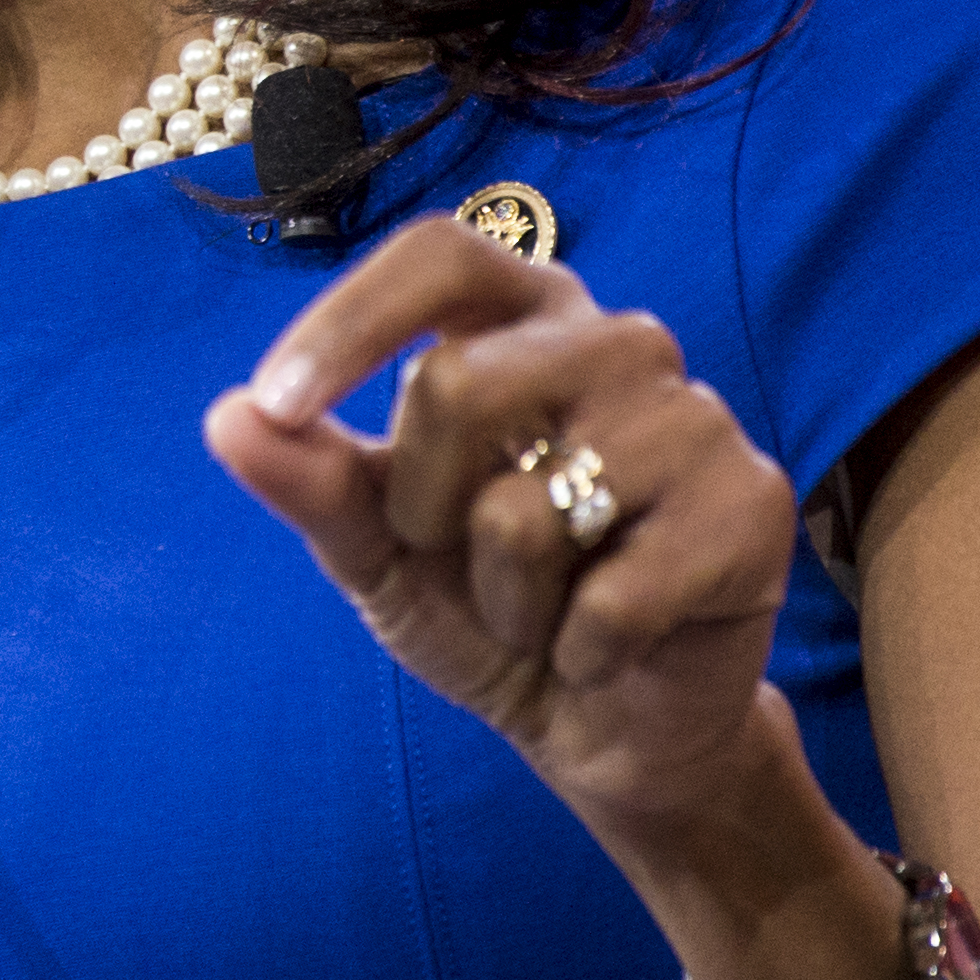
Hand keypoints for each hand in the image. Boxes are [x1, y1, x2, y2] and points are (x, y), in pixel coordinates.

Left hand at [205, 217, 801, 828]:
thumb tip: (229, 419)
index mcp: (522, 319)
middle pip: (458, 383)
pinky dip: (581, 649)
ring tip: (544, 610)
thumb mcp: (377, 550)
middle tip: (461, 561)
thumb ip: (311, 480)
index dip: (349, 320)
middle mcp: (616, 341)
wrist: (602, 723)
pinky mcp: (751, 506)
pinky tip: (608, 646)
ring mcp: (695, 418)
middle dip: (422, 509)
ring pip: (528, 508)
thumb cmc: (483, 607)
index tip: (277, 405)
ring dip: (507, 599)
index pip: (439, 256)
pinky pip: (613, 595)